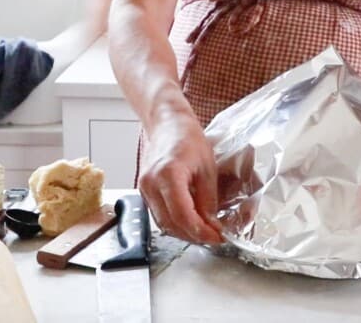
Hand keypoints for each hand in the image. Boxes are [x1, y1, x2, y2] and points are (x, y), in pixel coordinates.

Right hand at [137, 118, 223, 244]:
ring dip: (184, 232)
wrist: (166, 124)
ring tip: (204, 232)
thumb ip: (208, 200)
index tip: (217, 237)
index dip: (200, 231)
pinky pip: (158, 215)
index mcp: (168, 175)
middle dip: (194, 235)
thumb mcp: (207, 168)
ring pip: (163, 224)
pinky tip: (190, 222)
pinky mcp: (143, 191)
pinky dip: (175, 223)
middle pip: (171, 224)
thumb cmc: (187, 139)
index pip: (182, 215)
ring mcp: (144, 189)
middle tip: (214, 237)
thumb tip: (212, 225)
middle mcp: (151, 184)